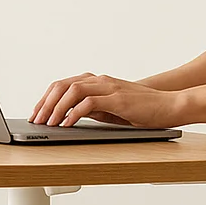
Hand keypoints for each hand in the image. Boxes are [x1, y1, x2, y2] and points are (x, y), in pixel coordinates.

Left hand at [30, 73, 183, 128]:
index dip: (46, 98)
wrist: (169, 106)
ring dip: (56, 108)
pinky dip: (74, 113)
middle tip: (36, 120)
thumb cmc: (144, 111)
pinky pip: (89, 103)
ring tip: (48, 123)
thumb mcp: (113, 111)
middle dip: (46, 103)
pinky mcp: (117, 98)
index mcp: (98, 82)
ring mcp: (109, 88)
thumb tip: (74, 115)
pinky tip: (67, 124)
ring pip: (72, 90)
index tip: (37, 113)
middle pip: (63, 85)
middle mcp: (101, 80)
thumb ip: (95, 109)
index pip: (63, 85)